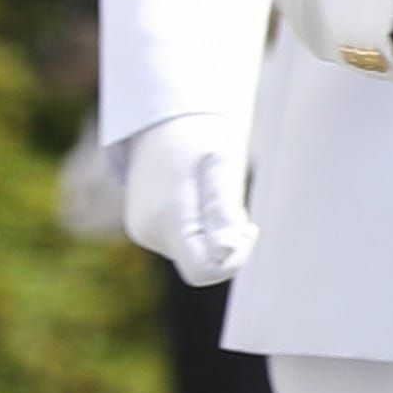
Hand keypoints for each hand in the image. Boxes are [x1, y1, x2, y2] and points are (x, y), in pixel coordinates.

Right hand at [118, 116, 255, 287]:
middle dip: (226, 242)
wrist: (164, 120)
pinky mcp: (144, 228)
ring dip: (214, 234)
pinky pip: (182, 244)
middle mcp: (148, 230)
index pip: (203, 271)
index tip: (250, 227)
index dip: (234, 260)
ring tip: (215, 195)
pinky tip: (201, 200)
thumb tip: (226, 251)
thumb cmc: (200, 139)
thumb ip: (223, 211)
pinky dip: (201, 230)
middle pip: (200, 264)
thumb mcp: (222, 167)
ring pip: (193, 254)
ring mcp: (143, 231)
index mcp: (167, 216)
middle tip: (233, 202)